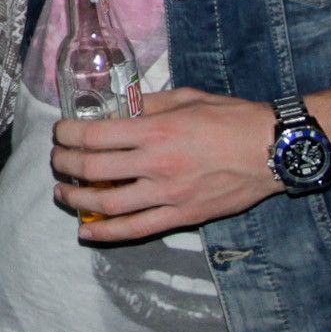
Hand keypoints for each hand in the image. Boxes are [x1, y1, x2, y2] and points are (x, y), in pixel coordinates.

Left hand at [50, 88, 278, 241]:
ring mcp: (168, 194)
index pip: (93, 135)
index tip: (60, 133)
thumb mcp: (185, 98)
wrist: (272, 150)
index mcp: (155, 130)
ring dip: (77, 200)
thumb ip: (147, 105)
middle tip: (58, 160)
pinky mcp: (181, 216)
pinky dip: (106, 234)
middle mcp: (155, 164)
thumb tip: (115, 110)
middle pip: (92, 169)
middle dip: (65, 164)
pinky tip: (87, 231)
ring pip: (107, 204)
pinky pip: (136, 230)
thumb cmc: (231, 118)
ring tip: (63, 194)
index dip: (67, 134)